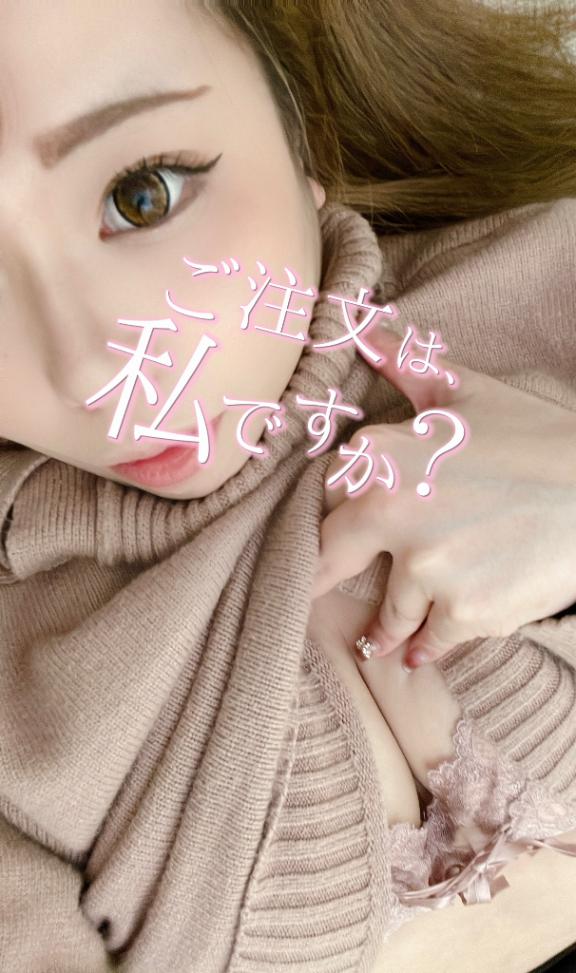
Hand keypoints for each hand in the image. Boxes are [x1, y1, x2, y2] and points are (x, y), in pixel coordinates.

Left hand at [311, 328, 575, 668]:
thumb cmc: (538, 434)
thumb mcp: (469, 390)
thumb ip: (404, 365)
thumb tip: (358, 326)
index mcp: (379, 457)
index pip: (323, 496)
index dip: (327, 515)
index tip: (321, 532)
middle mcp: (390, 516)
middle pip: (329, 562)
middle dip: (319, 581)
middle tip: (305, 597)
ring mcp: (427, 571)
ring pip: (386, 614)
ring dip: (381, 631)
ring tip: (373, 644)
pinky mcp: (465, 613)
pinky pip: (429, 641)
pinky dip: (423, 649)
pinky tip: (417, 656)